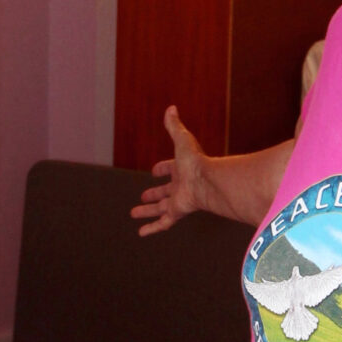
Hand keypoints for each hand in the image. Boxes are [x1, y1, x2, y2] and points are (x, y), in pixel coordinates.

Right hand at [130, 106, 211, 235]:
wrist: (207, 181)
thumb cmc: (196, 161)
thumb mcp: (182, 140)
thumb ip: (175, 126)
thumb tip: (171, 108)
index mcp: (182, 169)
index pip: (170, 169)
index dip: (163, 169)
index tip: (154, 171)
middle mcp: (180, 186)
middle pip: (164, 191)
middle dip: (154, 194)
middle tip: (143, 196)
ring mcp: (178, 200)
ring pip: (160, 209)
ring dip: (147, 211)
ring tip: (134, 214)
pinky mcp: (176, 212)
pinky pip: (162, 223)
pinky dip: (152, 228)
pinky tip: (141, 233)